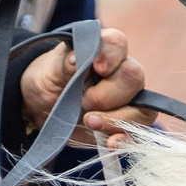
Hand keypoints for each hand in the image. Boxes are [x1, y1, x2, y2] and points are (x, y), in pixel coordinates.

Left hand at [20, 26, 153, 144]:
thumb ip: (64, 65)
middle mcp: (121, 70)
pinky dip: (126, 138)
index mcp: (102, 48)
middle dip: (109, 95)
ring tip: (90, 122)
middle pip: (133, 76)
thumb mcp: (49, 72)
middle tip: (84, 103)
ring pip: (142, 106)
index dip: (112, 56)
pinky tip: (111, 142)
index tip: (98, 69)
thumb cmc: (48, 81)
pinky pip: (138, 130)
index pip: (117, 43)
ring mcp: (127, 97)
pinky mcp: (126, 121)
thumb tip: (75, 58)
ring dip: (117, 120)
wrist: (43, 108)